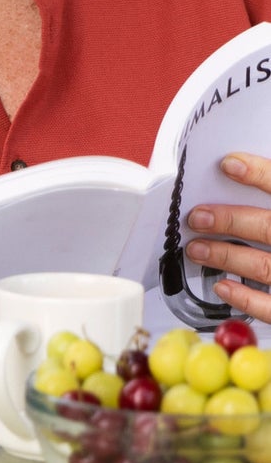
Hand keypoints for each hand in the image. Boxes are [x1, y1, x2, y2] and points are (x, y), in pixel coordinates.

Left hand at [185, 153, 270, 322]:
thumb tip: (264, 176)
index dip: (261, 174)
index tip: (229, 164)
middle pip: (270, 228)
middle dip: (230, 221)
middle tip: (199, 216)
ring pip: (265, 267)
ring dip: (227, 257)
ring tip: (198, 249)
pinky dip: (245, 298)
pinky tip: (223, 286)